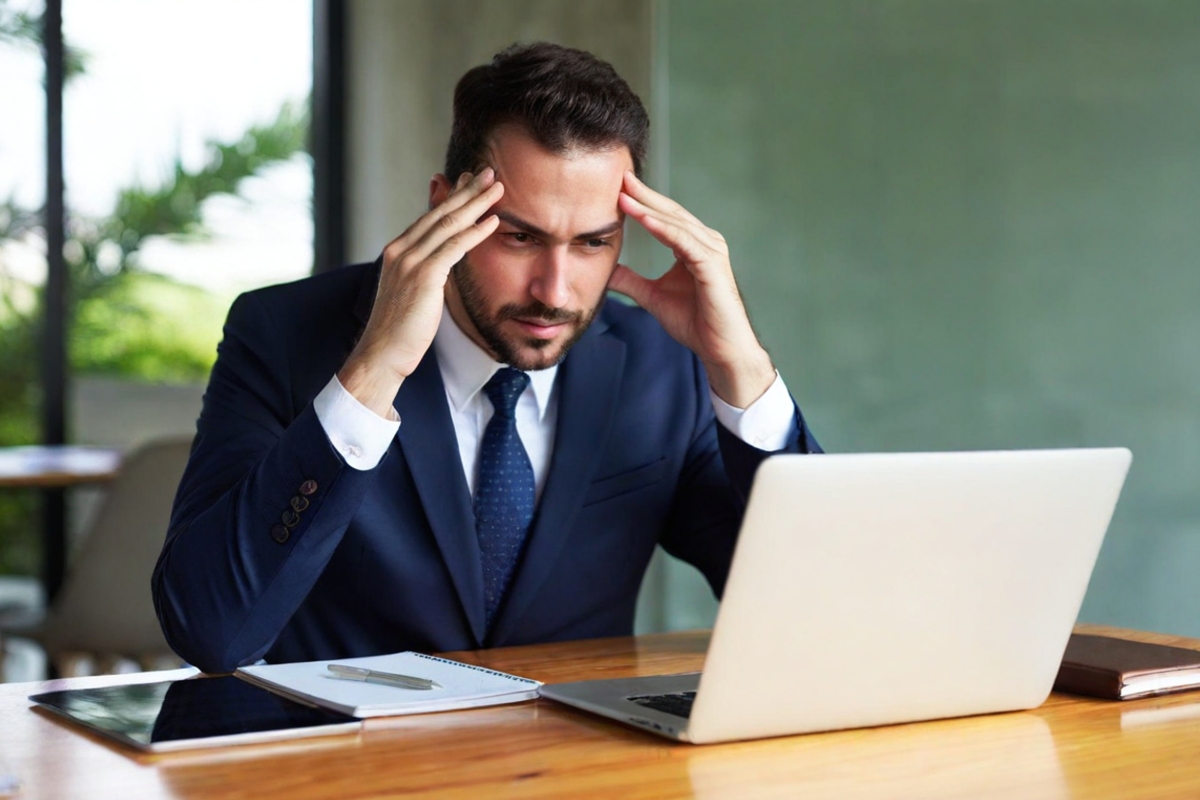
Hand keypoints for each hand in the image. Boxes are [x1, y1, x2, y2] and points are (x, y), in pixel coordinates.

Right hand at [338, 169, 502, 416]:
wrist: (381, 354)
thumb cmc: (400, 331)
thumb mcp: (412, 293)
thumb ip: (425, 273)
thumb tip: (442, 266)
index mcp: (397, 251)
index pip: (429, 216)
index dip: (451, 197)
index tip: (469, 181)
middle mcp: (401, 250)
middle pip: (439, 212)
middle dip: (466, 190)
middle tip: (489, 171)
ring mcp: (410, 261)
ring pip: (448, 224)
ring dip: (476, 203)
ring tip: (498, 187)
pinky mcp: (423, 276)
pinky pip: (454, 247)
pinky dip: (475, 232)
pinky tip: (493, 221)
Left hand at [608, 171, 775, 407]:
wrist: (720, 350)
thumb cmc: (695, 324)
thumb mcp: (653, 297)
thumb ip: (632, 281)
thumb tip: (607, 271)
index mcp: (693, 246)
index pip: (664, 217)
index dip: (641, 202)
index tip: (616, 187)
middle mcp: (705, 243)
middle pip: (670, 212)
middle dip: (644, 194)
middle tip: (619, 176)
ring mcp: (711, 252)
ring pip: (675, 222)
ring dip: (648, 206)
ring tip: (623, 193)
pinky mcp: (711, 265)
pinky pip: (683, 241)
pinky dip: (662, 228)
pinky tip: (642, 217)